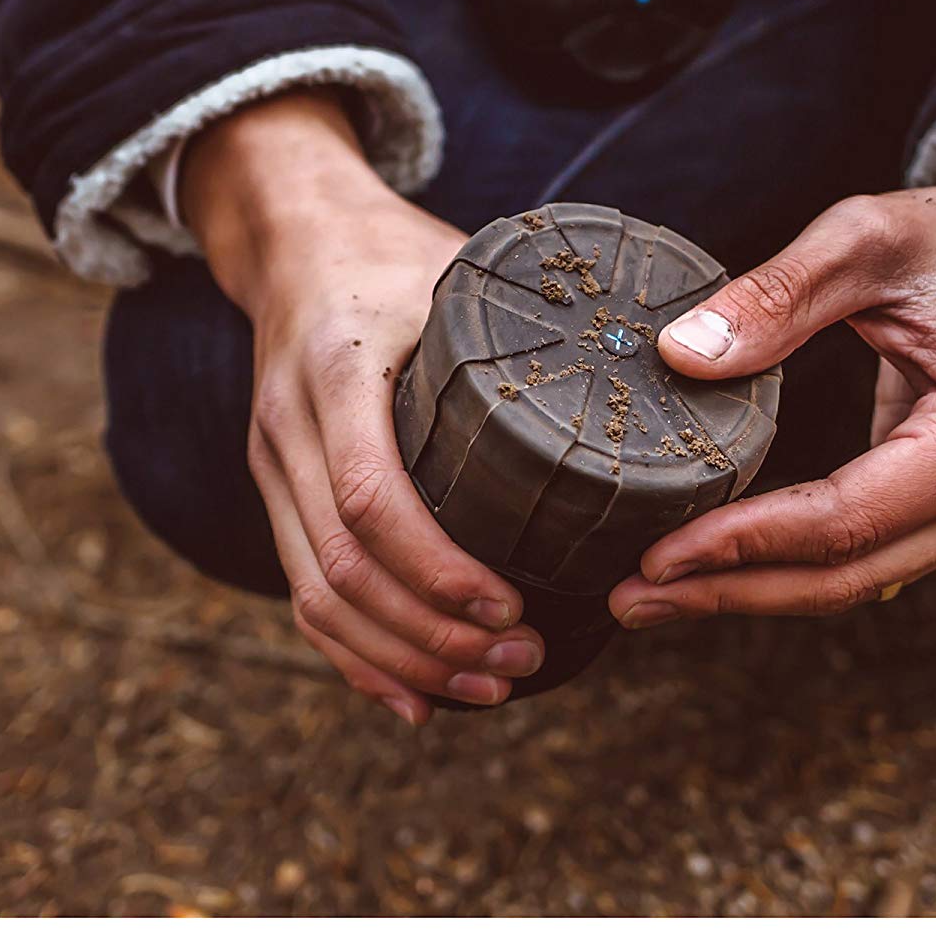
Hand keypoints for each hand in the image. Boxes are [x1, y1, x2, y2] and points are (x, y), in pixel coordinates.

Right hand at [184, 91, 543, 723]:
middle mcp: (289, 422)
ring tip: (486, 688)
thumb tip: (663, 361)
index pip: (374, 499)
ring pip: (315, 594)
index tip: (513, 609)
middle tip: (523, 663)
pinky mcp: (277, 488)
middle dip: (432, 635)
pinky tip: (413, 696)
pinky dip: (353, 655)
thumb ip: (527, 318)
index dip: (441, 572)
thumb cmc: (396, 253)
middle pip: (342, 568)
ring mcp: (272, 460)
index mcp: (339, 364)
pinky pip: (300, 590)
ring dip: (400, 658)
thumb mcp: (456, 266)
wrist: (295, 238)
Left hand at [609, 107, 935, 627]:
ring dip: (752, 591)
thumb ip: (775, 294)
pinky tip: (715, 564)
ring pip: (853, 580)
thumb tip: (679, 355)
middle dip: (731, 592)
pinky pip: (862, 554)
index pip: (843, 520)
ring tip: (652, 597)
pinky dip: (785, 564)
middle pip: (846, 575)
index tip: (654, 556)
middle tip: (631, 601)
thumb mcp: (864, 237)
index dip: (743, 545)